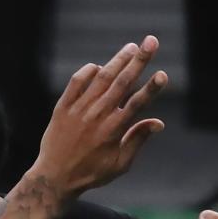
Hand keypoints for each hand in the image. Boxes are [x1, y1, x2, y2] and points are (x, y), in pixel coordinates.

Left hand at [31, 35, 167, 195]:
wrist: (54, 177)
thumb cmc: (91, 173)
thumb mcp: (119, 164)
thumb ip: (137, 140)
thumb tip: (159, 122)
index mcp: (113, 130)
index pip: (137, 103)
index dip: (151, 88)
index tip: (163, 74)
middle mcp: (97, 116)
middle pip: (122, 82)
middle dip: (139, 60)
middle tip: (151, 41)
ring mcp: (79, 109)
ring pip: (101, 78)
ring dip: (117, 60)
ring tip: (131, 47)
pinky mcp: (62, 107)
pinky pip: (76, 82)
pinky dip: (88, 72)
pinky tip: (99, 67)